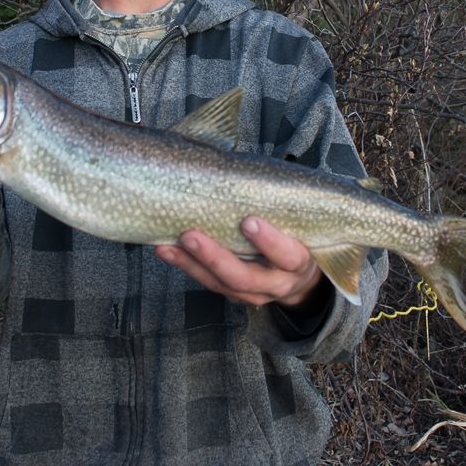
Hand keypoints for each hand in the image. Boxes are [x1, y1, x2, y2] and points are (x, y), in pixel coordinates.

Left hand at [154, 216, 325, 308]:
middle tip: (190, 237)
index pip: (287, 255)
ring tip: (167, 246)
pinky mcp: (234, 295)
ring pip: (221, 284)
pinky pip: (209, 283)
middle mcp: (276, 283)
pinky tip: (166, 251)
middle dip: (215, 258)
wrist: (299, 277)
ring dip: (191, 264)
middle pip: (245, 278)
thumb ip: (277, 207)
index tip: (248, 221)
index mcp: (297, 263)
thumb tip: (242, 171)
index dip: (269, 241)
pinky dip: (186, 267)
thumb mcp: (298, 226)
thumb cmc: (296, 238)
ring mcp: (254, 294)